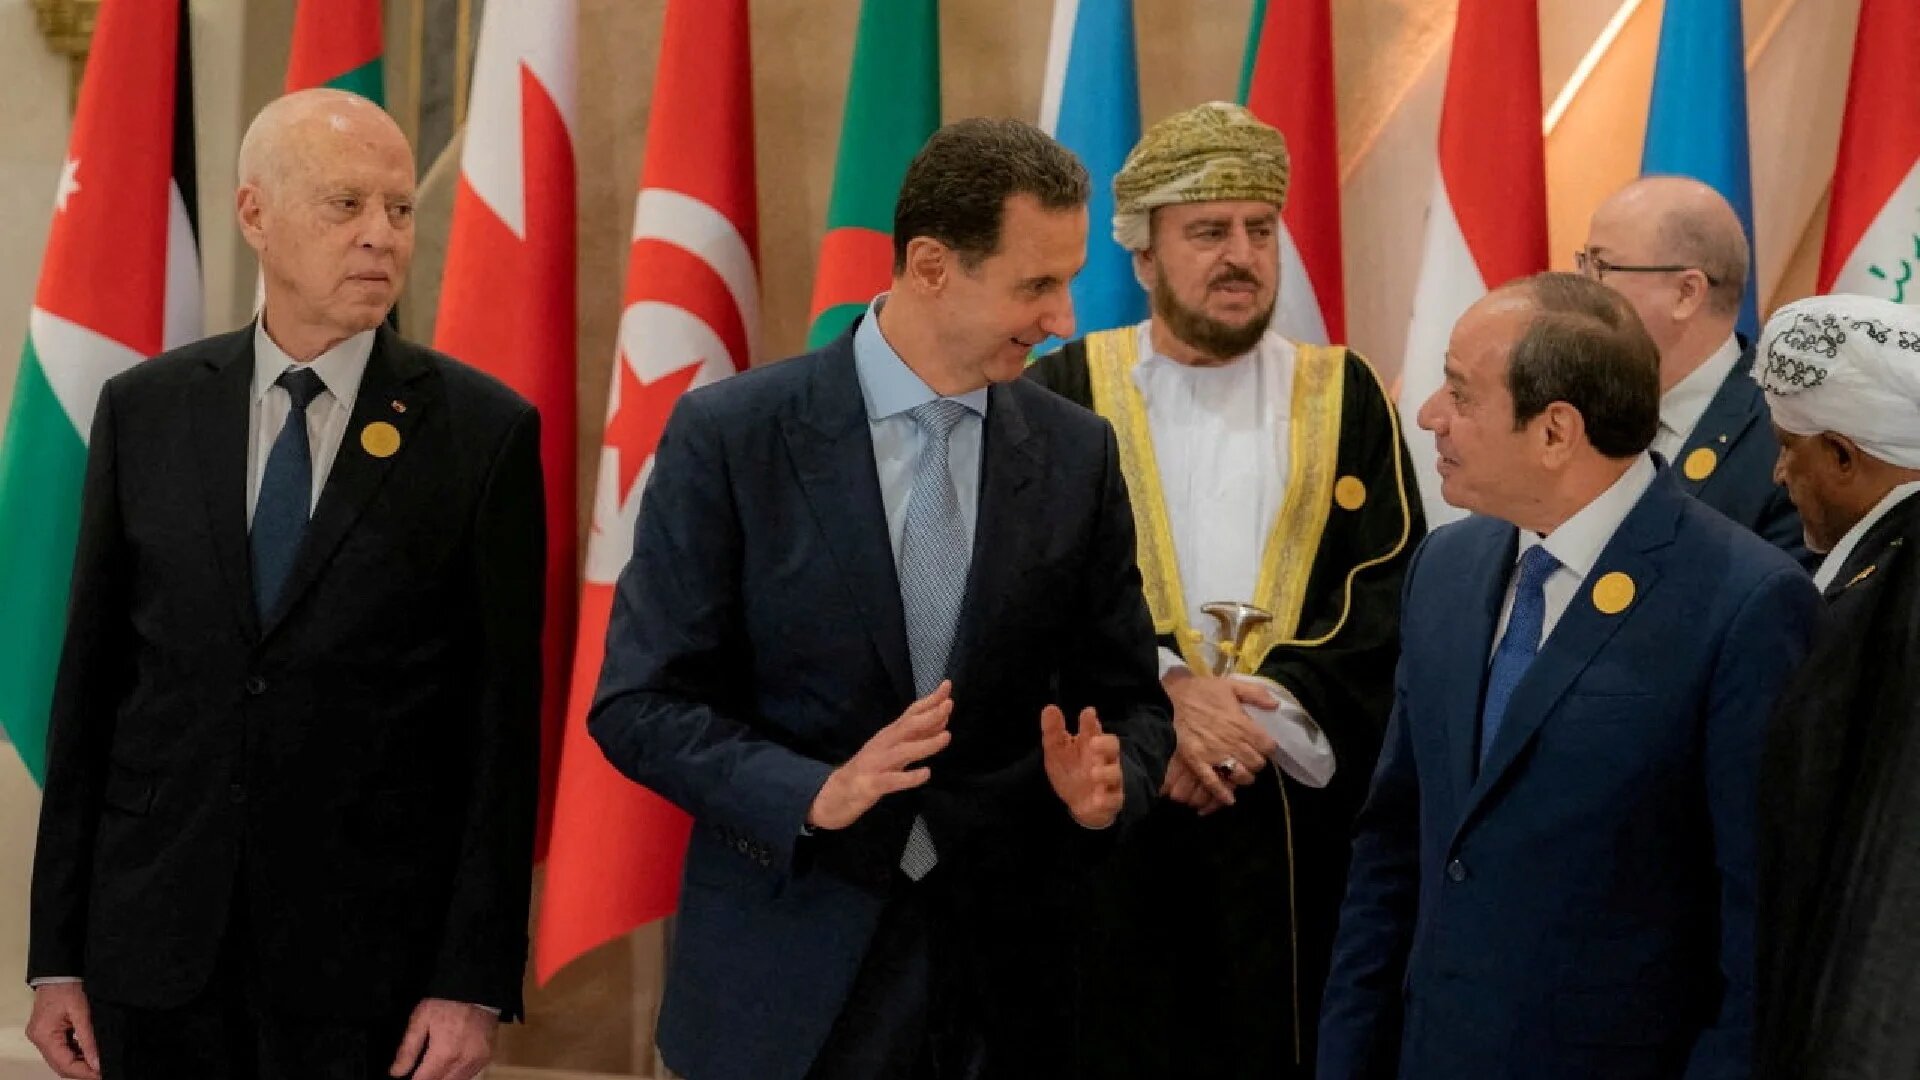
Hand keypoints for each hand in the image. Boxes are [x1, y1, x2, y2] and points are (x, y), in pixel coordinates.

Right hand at [26, 983, 98, 1079]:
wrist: (59, 971)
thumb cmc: (68, 986)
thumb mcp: (82, 1012)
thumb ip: (88, 1039)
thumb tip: (97, 1062)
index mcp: (44, 1035)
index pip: (64, 1064)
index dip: (83, 1072)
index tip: (101, 1074)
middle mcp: (39, 1039)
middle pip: (61, 1065)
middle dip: (82, 1071)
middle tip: (103, 1072)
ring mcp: (43, 1037)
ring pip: (62, 1059)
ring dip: (80, 1063)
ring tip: (100, 1064)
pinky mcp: (49, 1032)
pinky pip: (62, 1049)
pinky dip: (76, 1054)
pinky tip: (91, 1053)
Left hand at [390, 998, 497, 1079]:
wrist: (477, 990)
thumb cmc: (445, 1002)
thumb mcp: (421, 1019)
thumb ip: (408, 1049)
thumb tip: (396, 1073)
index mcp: (445, 1053)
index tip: (409, 1077)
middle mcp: (463, 1062)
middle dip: (429, 1079)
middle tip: (421, 1071)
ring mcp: (478, 1061)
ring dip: (443, 1078)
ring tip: (433, 1068)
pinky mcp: (487, 1058)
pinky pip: (470, 1075)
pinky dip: (458, 1075)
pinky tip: (450, 1065)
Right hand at [807, 682, 952, 830]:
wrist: (836, 793)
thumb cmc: (870, 769)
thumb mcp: (895, 750)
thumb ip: (916, 737)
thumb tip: (942, 720)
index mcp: (889, 734)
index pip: (911, 713)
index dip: (930, 700)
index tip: (948, 686)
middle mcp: (883, 744)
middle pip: (908, 726)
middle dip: (930, 715)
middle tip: (949, 705)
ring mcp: (877, 763)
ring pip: (903, 751)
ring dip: (925, 743)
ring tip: (946, 736)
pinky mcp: (872, 784)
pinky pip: (893, 780)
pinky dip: (910, 777)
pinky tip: (925, 773)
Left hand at [1041, 705, 1124, 828]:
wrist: (1078, 803)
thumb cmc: (1070, 770)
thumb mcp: (1056, 751)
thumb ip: (1053, 731)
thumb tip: (1050, 708)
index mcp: (1090, 743)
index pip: (1093, 729)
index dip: (1090, 722)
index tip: (1087, 713)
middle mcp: (1103, 758)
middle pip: (1112, 746)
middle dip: (1105, 743)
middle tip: (1092, 743)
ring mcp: (1109, 779)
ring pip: (1115, 773)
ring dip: (1105, 772)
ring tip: (1093, 773)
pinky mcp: (1111, 799)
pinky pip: (1113, 799)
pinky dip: (1106, 799)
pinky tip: (1097, 799)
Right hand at [1162, 669, 1279, 804]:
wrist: (1169, 698)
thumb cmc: (1201, 691)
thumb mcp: (1231, 684)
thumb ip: (1256, 693)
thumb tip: (1275, 706)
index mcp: (1242, 724)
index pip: (1268, 747)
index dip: (1268, 747)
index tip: (1263, 745)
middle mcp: (1231, 742)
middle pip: (1257, 764)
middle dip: (1257, 762)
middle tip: (1250, 757)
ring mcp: (1214, 754)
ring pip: (1240, 776)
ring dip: (1244, 776)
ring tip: (1240, 771)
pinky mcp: (1197, 762)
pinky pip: (1213, 783)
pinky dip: (1222, 793)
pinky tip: (1229, 799)